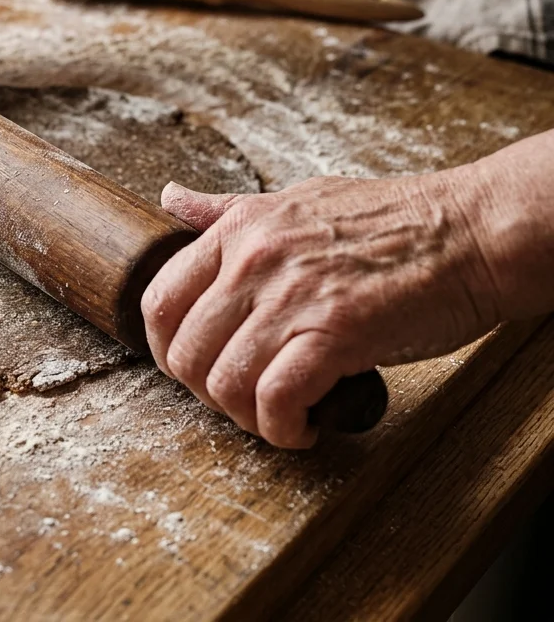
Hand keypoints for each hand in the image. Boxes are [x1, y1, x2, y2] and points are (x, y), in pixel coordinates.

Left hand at [142, 172, 503, 448]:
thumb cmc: (392, 220)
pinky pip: (275, 399)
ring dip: (245, 418)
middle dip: (205, 392)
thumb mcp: (293, 200)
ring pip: (224, 382)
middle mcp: (254, 261)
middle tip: (240, 400)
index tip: (194, 368)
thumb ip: (227, 211)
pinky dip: (283, 428)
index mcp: (240, 230)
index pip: (158, 299)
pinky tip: (303, 427)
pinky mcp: (335, 332)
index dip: (165, 349)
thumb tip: (171, 199)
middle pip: (184, 352)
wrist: (470, 231)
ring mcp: (292, 297)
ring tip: (275, 418)